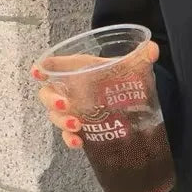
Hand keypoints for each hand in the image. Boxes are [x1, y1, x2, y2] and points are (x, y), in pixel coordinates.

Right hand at [31, 41, 158, 148]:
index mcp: (76, 69)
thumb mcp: (128, 65)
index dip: (41, 68)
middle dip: (51, 99)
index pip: (52, 66)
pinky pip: (67, 134)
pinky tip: (79, 143)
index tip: (38, 72)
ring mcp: (71, 109)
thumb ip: (140, 57)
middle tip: (64, 104)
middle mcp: (69, 89)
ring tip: (75, 125)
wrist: (124, 94)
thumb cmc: (117, 75)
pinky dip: (70, 139)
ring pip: (55, 116)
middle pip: (47, 94)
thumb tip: (153, 49)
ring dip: (61, 121)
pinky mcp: (78, 126)